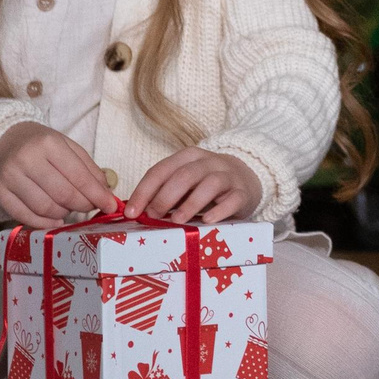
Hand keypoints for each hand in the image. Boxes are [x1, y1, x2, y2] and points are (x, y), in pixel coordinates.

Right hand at [0, 122, 116, 228]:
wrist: (1, 140)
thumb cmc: (39, 144)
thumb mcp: (66, 146)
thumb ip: (87, 167)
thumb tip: (105, 193)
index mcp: (48, 144)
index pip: (78, 176)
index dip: (97, 195)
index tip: (111, 206)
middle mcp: (27, 159)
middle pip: (63, 194)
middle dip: (83, 205)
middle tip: (91, 208)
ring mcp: (10, 177)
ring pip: (45, 208)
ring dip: (64, 214)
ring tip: (70, 209)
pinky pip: (24, 216)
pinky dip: (44, 223)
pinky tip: (55, 219)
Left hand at [126, 148, 263, 224]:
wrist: (246, 177)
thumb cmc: (206, 184)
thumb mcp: (185, 182)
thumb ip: (164, 192)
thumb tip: (137, 212)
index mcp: (188, 157)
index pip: (161, 170)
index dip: (144, 191)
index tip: (132, 212)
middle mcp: (208, 162)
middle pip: (184, 175)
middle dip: (165, 197)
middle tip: (153, 217)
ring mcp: (228, 176)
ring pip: (210, 184)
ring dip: (191, 203)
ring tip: (178, 220)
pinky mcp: (243, 192)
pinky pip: (233, 199)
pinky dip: (220, 210)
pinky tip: (208, 220)